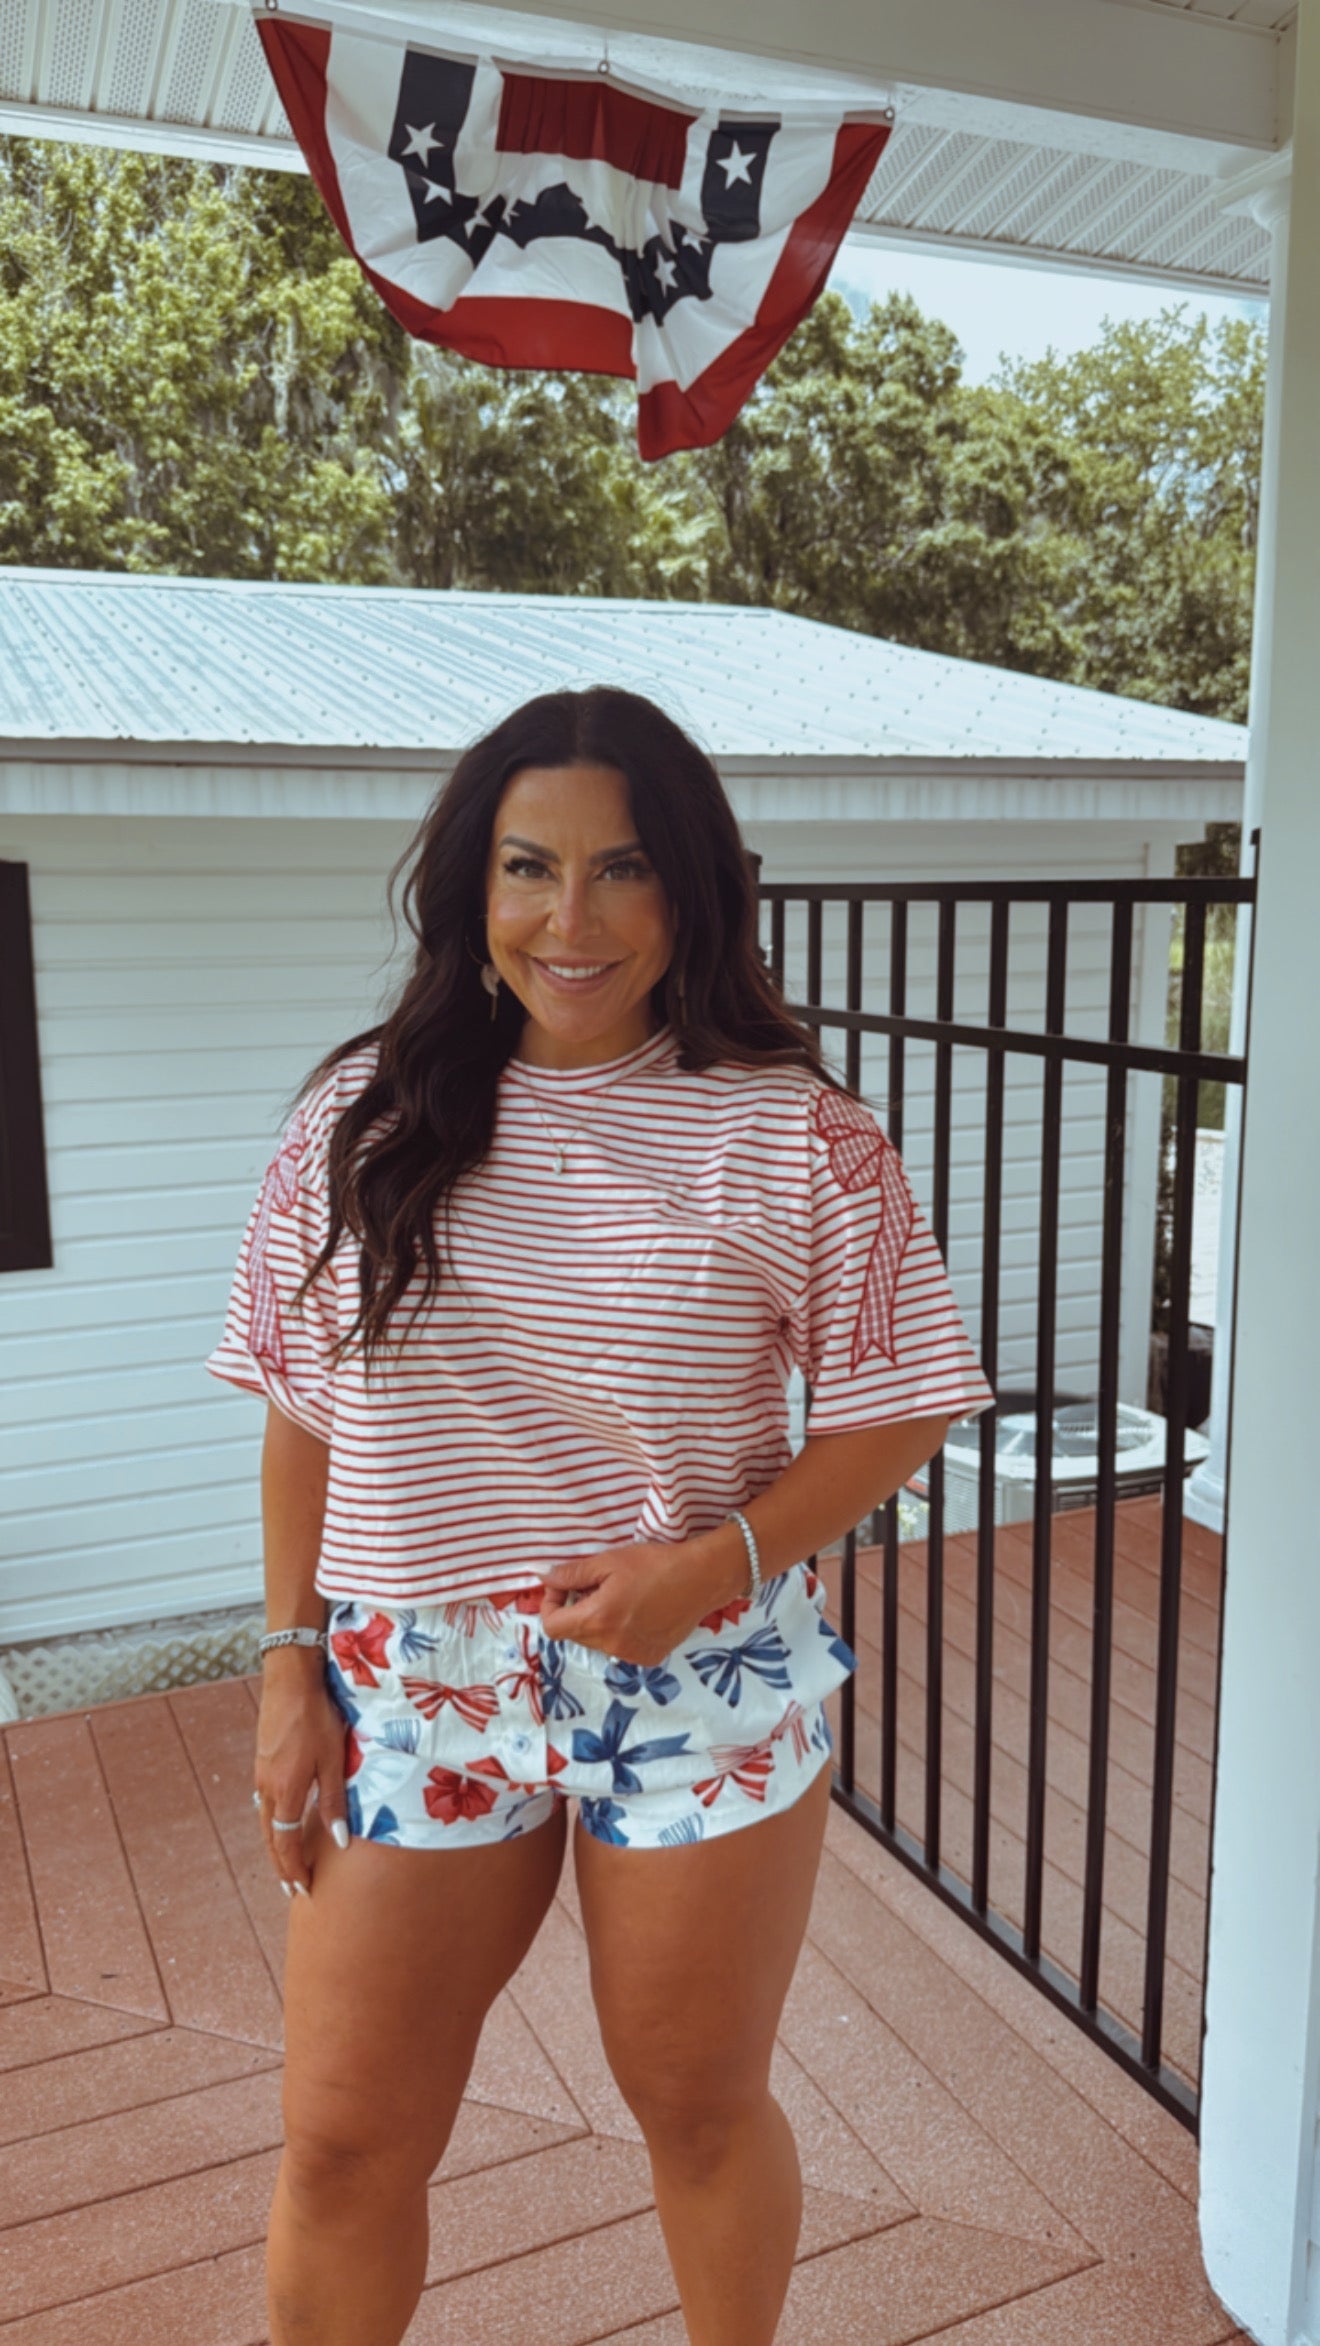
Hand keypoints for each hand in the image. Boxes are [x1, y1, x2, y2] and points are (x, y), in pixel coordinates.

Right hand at [253, 1648, 349, 1896]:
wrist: (290, 1679)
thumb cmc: (316, 1716)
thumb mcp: (333, 1759)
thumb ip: (333, 1801)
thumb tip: (338, 1841)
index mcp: (285, 1792)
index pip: (286, 1844)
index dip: (294, 1869)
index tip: (303, 1890)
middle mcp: (267, 1788)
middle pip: (270, 1839)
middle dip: (281, 1867)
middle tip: (292, 1890)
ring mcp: (261, 1774)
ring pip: (265, 1822)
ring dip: (276, 1847)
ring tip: (286, 1865)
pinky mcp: (262, 1762)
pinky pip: (265, 1804)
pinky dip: (272, 1825)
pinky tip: (281, 1824)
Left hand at [539, 1530, 746, 1665]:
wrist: (702, 1578)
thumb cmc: (655, 1564)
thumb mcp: (609, 1561)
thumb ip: (572, 1574)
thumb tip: (544, 1578)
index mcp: (598, 1619)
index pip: (552, 1627)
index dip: (551, 1605)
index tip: (564, 1588)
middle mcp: (612, 1645)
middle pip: (574, 1635)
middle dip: (576, 1611)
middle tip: (596, 1586)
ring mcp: (632, 1655)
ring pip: (597, 1643)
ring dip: (598, 1623)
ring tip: (620, 1598)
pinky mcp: (649, 1658)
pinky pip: (619, 1648)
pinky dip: (619, 1633)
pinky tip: (638, 1612)